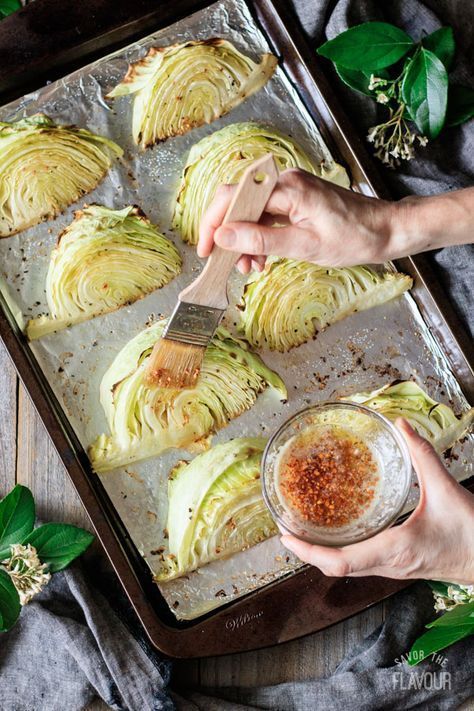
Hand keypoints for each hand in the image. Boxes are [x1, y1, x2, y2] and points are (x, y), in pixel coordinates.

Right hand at [198, 169, 473, 272]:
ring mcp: (291, 191)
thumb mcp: (304, 246)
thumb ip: (261, 240)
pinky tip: (262, 259)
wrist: (386, 231)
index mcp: (286, 188)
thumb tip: (224, 235)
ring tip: (250, 268)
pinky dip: (260, 238)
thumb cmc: (353, 238)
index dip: (213, 224)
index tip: (206, 250)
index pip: (233, 198)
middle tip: (227, 263)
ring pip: (251, 213)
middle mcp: (285, 183)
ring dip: (245, 240)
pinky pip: (267, 216)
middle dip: (228, 235)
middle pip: (238, 203)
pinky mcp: (296, 201)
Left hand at [280, 419, 473, 584]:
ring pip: (347, 569)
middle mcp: (388, 564)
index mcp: (394, 548)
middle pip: (336, 568)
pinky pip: (360, 564)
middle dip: (307, 551)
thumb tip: (401, 426)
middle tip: (286, 529)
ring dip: (322, 553)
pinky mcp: (398, 566)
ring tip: (303, 530)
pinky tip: (337, 533)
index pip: (341, 562)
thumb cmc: (473, 535)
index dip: (309, 551)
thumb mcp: (447, 490)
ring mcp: (393, 569)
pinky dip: (340, 552)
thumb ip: (423, 455)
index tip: (286, 535)